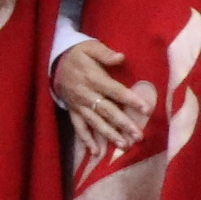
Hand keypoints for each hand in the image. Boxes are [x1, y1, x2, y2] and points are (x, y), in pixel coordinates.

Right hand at [51, 44, 154, 164]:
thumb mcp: (90, 47)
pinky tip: (96, 152)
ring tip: (123, 145)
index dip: (130, 100)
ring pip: (95, 122)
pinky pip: (79, 127)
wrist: (54, 62)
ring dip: (109, 135)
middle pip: (107, 111)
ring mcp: (79, 105)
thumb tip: (121, 57)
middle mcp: (86, 94)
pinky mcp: (73, 111)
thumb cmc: (78, 54)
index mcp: (93, 78)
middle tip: (138, 136)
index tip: (146, 110)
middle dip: (123, 124)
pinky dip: (86, 140)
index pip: (115, 91)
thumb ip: (105, 53)